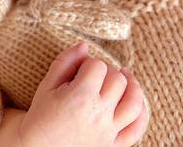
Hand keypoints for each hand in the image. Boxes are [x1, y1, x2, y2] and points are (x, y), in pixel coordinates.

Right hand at [17, 41, 149, 146]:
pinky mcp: (113, 145)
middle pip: (117, 80)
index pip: (98, 66)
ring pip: (134, 102)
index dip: (88, 64)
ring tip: (124, 77)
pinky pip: (136, 129)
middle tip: (93, 76)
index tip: (79, 71)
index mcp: (80, 98)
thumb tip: (84, 45)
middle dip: (107, 72)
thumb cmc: (40, 116)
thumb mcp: (47, 85)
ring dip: (132, 86)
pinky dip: (142, 114)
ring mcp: (108, 132)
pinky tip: (136, 102)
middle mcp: (98, 115)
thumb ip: (65, 62)